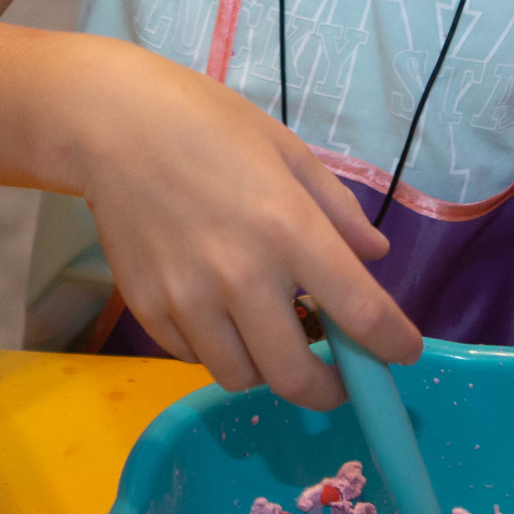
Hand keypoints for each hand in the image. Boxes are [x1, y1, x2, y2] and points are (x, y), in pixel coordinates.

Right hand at [79, 49, 419, 409]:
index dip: (393, 346)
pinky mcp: (148, 308)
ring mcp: (189, 299)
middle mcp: (242, 275)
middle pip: (298, 377)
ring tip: (270, 338)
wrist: (112, 123)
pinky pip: (194, 358)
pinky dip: (217, 350)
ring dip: (267, 370)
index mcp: (289, 229)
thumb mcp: (287, 151)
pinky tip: (219, 315)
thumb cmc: (207, 124)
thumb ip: (337, 210)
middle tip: (337, 378)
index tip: (402, 354)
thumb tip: (374, 258)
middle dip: (330, 390)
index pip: (362, 313)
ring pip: (241, 378)